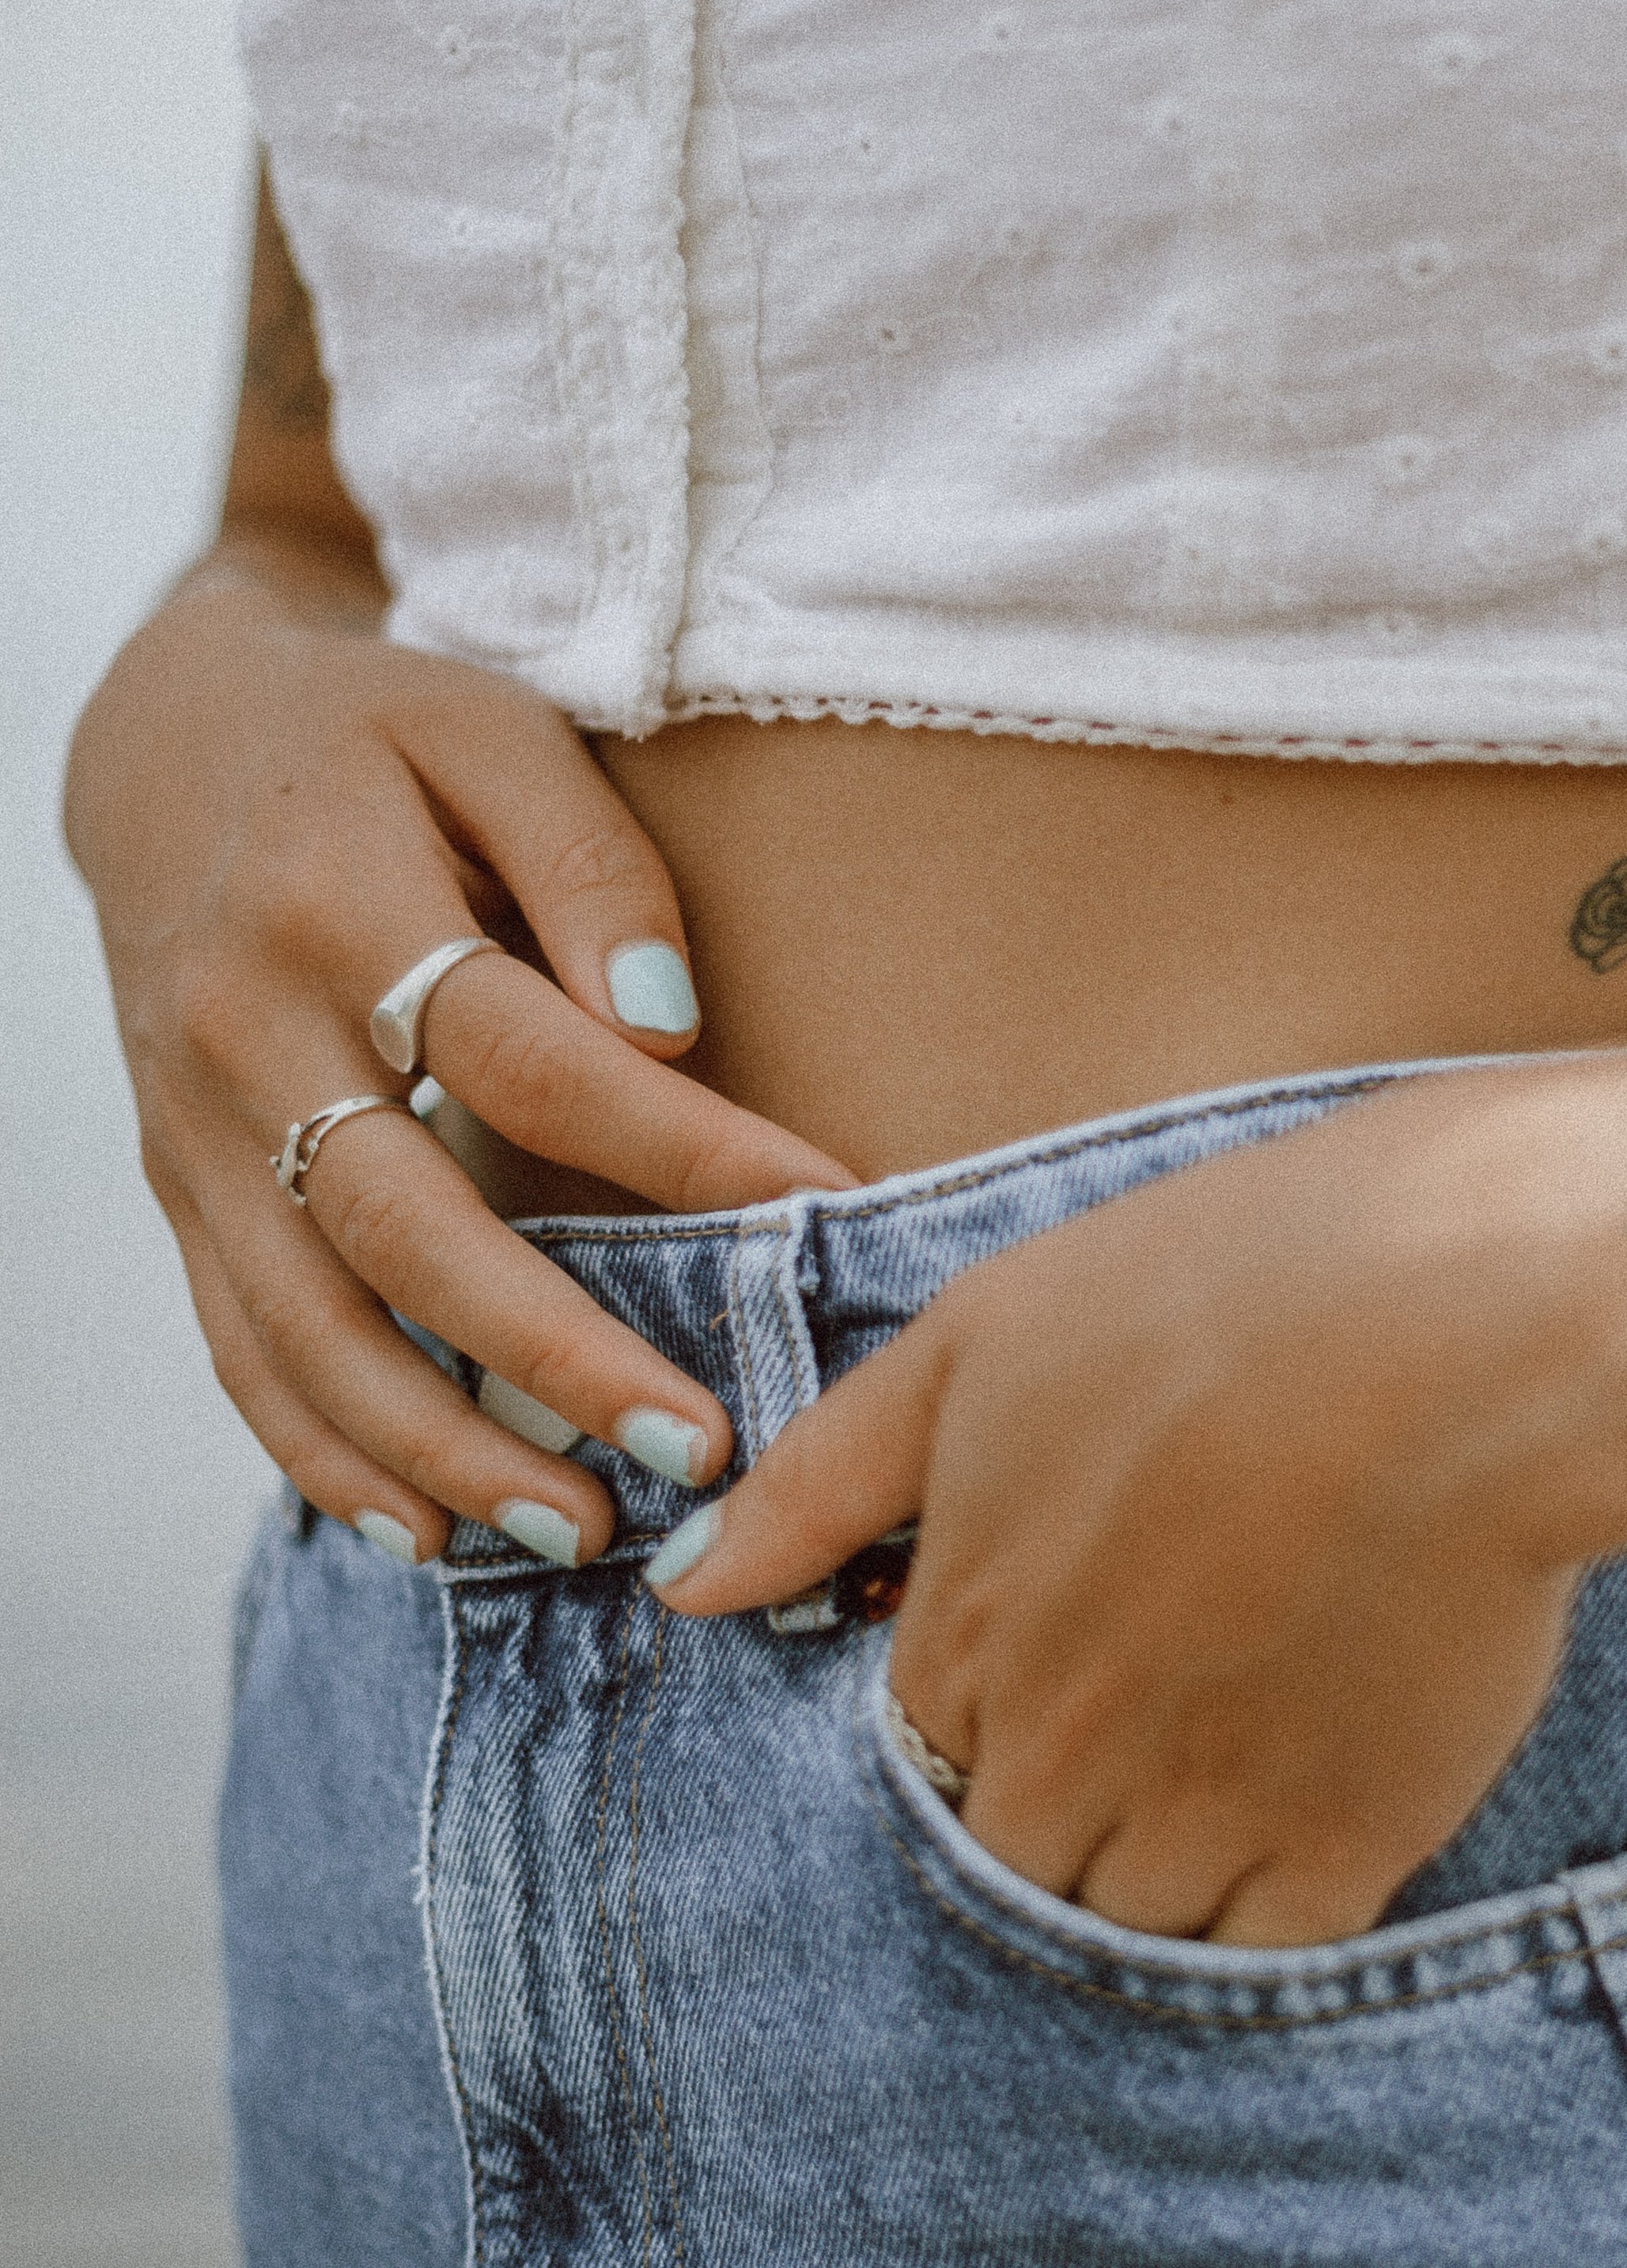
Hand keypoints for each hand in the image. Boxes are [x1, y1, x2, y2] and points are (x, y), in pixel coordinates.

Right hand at [66, 544, 848, 1565]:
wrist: (164, 750)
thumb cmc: (380, 741)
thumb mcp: (495, 733)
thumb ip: (594, 864)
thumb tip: (669, 1026)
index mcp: (337, 899)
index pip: (527, 1055)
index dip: (677, 1142)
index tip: (822, 1209)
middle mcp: (246, 1031)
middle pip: (406, 1225)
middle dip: (551, 1352)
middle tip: (694, 1446)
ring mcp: (198, 1130)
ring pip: (310, 1324)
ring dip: (442, 1447)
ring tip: (580, 1534)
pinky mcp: (181, 1190)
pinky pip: (243, 1348)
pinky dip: (326, 1454)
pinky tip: (427, 1534)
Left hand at [647, 1076, 1618, 1944]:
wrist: (1471, 1323)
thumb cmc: (1223, 1289)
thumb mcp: (982, 1338)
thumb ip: (825, 1478)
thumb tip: (683, 1587)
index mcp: (966, 1629)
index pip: (925, 1752)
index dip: (996, 1707)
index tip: (1077, 1644)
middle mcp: (1063, 1749)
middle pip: (1015, 1858)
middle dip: (1063, 1806)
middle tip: (1161, 1706)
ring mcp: (1202, 1810)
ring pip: (1127, 1921)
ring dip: (1159, 1866)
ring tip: (1240, 1749)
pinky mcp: (1347, 1845)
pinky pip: (1263, 1952)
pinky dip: (1268, 1909)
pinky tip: (1310, 1804)